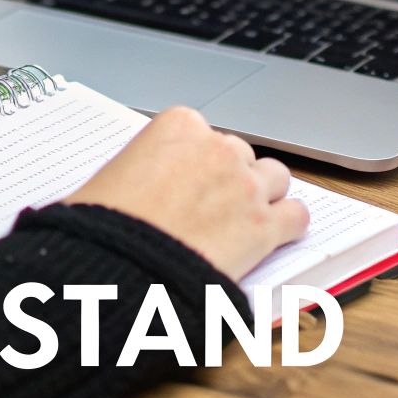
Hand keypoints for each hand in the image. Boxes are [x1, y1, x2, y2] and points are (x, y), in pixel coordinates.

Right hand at [64, 107, 308, 278]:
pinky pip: (296, 216)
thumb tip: (123, 188)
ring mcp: (245, 186)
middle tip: (208, 205)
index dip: (192, 159)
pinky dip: (287, 226)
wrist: (117, 271)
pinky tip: (273, 236)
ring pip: (275, 177)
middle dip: (227, 175)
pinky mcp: (264, 227)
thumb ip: (128, 172)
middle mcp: (217, 149)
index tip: (184, 178)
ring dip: (263, 194)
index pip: (199, 131)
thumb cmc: (101, 229)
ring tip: (244, 217)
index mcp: (177, 127)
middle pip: (238, 152)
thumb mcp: (103, 183)